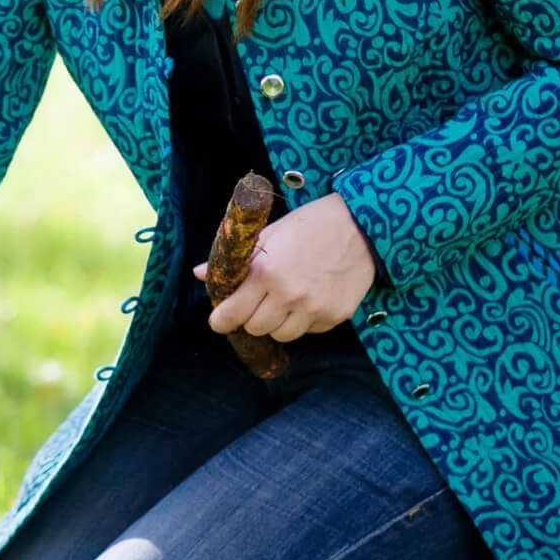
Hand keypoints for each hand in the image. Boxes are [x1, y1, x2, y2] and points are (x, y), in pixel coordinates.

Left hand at [195, 194, 376, 342]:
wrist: (360, 225)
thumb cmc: (310, 225)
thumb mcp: (268, 235)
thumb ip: (234, 259)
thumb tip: (200, 274)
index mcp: (266, 274)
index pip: (231, 314)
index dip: (221, 320)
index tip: (220, 319)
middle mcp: (289, 296)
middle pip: (255, 329)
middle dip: (251, 318)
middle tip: (257, 302)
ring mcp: (314, 310)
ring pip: (282, 335)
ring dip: (277, 322)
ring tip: (284, 300)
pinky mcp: (335, 316)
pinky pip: (309, 330)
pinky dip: (304, 320)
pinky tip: (310, 298)